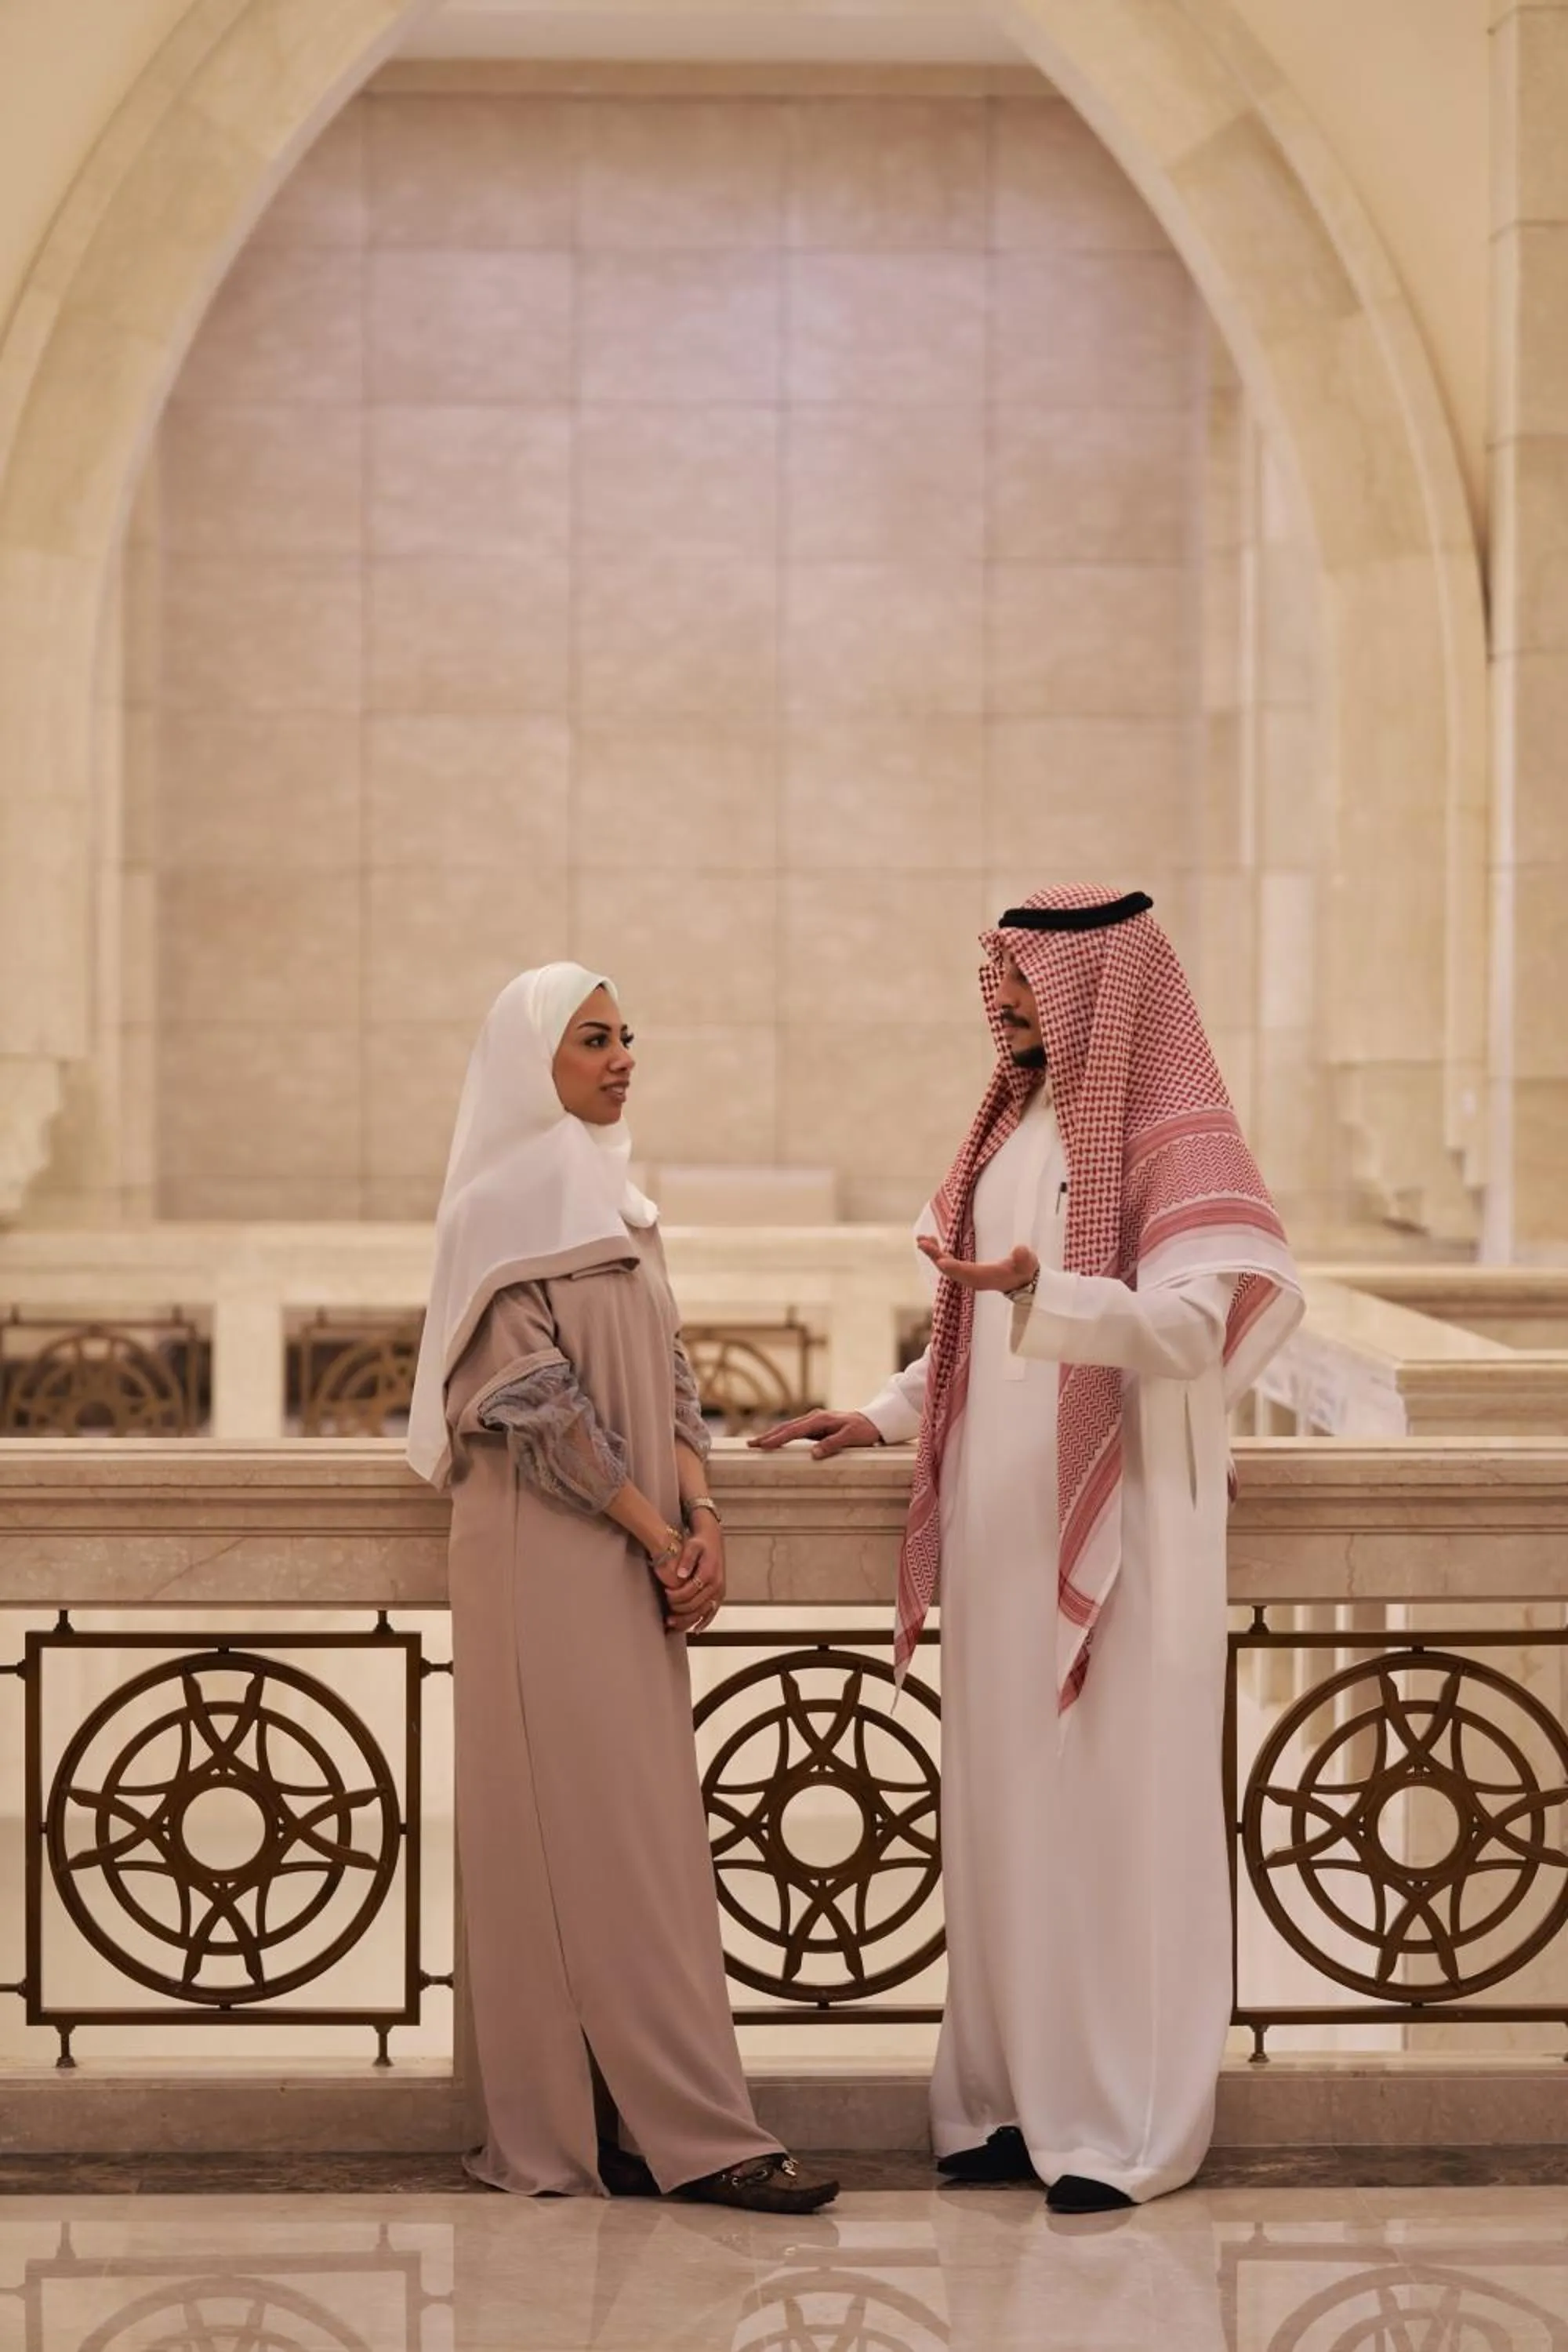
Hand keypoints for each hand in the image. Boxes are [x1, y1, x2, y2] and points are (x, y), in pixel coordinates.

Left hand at [656, 1521, 724, 1636]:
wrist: (712, 1538)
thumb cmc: (700, 1542)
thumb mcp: (692, 1545)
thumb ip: (686, 1559)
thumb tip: (680, 1574)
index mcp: (709, 1573)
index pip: (689, 1592)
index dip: (675, 1596)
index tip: (665, 1594)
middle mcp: (716, 1585)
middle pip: (695, 1605)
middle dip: (678, 1611)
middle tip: (665, 1613)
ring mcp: (719, 1591)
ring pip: (703, 1612)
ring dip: (687, 1621)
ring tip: (672, 1625)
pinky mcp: (719, 1595)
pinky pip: (712, 1612)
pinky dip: (703, 1622)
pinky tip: (695, 1629)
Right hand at [748, 1410, 885, 1457]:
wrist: (872, 1422)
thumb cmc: (863, 1431)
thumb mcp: (851, 1438)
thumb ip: (832, 1445)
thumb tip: (814, 1454)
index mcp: (820, 1420)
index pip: (794, 1430)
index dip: (778, 1438)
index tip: (764, 1445)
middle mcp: (814, 1418)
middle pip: (786, 1427)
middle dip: (768, 1435)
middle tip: (751, 1444)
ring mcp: (814, 1421)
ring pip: (789, 1427)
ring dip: (772, 1435)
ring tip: (757, 1443)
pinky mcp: (815, 1426)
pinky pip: (795, 1430)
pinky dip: (782, 1435)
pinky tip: (775, 1441)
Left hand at [917, 1236, 1038, 1293]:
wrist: (1021, 1281)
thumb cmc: (1023, 1270)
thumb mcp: (1027, 1263)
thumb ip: (1024, 1258)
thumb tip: (1020, 1250)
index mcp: (985, 1278)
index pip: (968, 1273)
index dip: (954, 1268)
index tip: (940, 1261)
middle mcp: (973, 1279)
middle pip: (951, 1269)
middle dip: (936, 1256)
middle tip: (922, 1242)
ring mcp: (968, 1276)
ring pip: (947, 1266)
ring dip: (933, 1253)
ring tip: (922, 1239)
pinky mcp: (966, 1272)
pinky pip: (948, 1263)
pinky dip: (938, 1253)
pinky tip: (931, 1242)